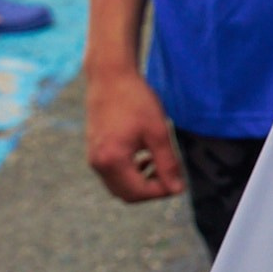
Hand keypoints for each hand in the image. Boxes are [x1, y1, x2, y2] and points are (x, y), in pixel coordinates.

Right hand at [85, 65, 184, 202]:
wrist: (110, 77)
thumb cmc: (136, 101)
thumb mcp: (158, 132)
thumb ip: (167, 163)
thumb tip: (177, 190)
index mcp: (113, 160)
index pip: (139, 193)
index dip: (162, 191)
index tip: (179, 181)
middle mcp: (98, 163)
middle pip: (127, 194)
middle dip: (151, 190)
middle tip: (170, 174)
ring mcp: (93, 157)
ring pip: (118, 186)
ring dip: (140, 182)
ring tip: (158, 162)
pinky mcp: (93, 150)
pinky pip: (112, 174)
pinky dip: (129, 173)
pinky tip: (144, 156)